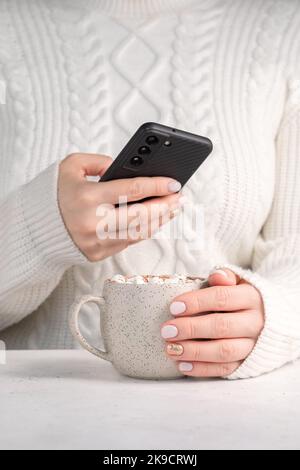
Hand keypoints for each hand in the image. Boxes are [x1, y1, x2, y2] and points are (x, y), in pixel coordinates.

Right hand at [58, 153, 182, 261]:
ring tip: (172, 208)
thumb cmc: (55, 195)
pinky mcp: (98, 254)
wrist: (37, 227)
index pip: (132, 190)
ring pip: (139, 232)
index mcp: (87, 197)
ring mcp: (96, 242)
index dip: (157, 186)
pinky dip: (145, 230)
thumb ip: (98, 162)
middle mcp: (93, 222)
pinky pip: (129, 242)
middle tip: (180, 198)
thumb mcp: (70, 166)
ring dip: (160, 220)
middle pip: (141, 216)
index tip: (174, 183)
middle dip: (165, 206)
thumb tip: (124, 168)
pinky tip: (155, 220)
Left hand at [161, 269, 264, 377]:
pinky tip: (182, 365)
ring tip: (171, 349)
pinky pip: (225, 369)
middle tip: (166, 331)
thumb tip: (217, 276)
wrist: (275, 320)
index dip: (196, 302)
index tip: (174, 307)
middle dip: (191, 329)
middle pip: (221, 326)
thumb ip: (226, 277)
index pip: (222, 298)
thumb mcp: (239, 282)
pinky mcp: (249, 363)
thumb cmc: (244, 298)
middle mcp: (256, 322)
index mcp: (252, 297)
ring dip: (194, 352)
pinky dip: (202, 369)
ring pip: (224, 351)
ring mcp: (253, 345)